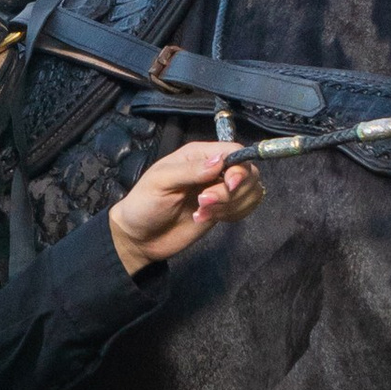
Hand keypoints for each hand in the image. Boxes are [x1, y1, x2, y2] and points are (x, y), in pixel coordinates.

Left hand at [107, 137, 263, 270]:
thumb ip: (191, 170)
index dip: (239, 168)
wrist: (141, 237)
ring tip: (201, 212)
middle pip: (248, 172)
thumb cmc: (144, 204)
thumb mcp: (161, 182)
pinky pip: (244, 208)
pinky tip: (205, 218)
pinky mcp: (222, 210)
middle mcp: (213, 169)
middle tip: (203, 202)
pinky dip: (231, 216)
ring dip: (229, 206)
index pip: (234, 151)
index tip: (229, 185)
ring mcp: (219, 191)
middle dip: (231, 192)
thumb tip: (220, 161)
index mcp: (198, 155)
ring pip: (250, 192)